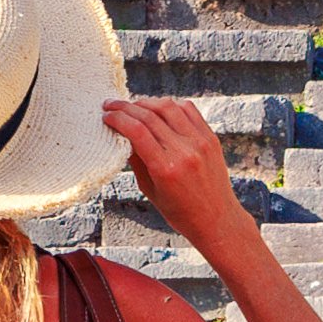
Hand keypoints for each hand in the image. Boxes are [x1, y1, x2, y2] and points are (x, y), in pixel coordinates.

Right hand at [101, 92, 255, 227]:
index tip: (105, 115)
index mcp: (166, 169)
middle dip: (125, 107)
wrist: (216, 219)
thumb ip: (135, 160)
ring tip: (133, 105)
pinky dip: (170, 104)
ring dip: (146, 102)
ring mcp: (200, 142)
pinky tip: (158, 108)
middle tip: (111, 105)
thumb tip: (121, 134)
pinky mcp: (210, 138)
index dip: (117, 118)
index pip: (137, 131)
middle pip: (149, 116)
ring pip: (168, 107)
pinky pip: (188, 110)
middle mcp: (184, 151)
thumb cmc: (180, 211)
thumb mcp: (149, 190)